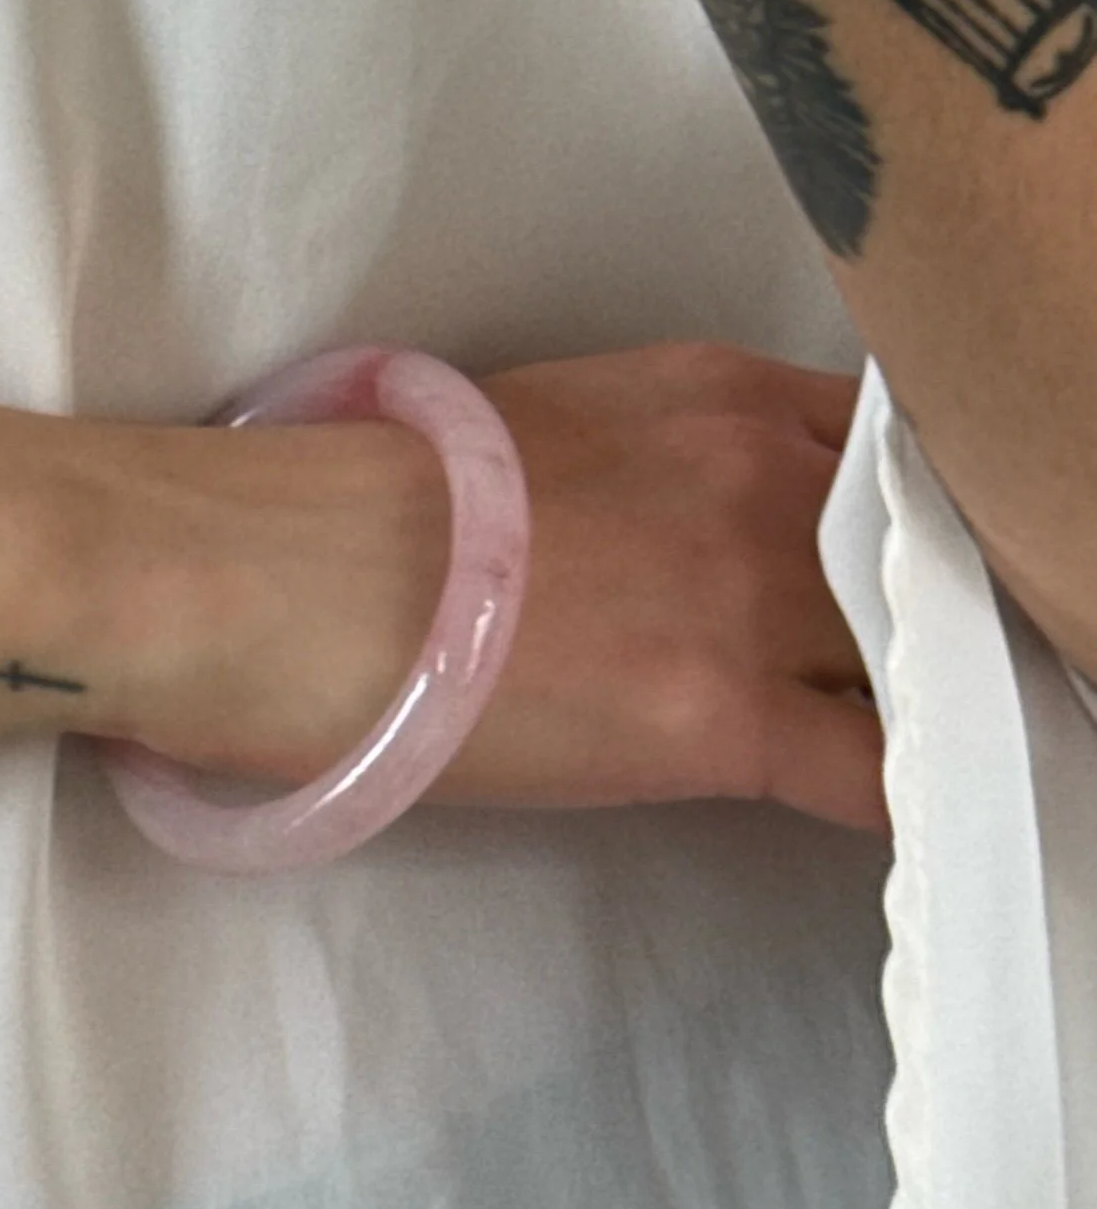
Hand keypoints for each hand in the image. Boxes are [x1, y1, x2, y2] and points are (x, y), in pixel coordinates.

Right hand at [140, 340, 887, 836]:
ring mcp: (754, 594)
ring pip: (920, 661)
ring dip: (920, 706)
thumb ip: (648, 465)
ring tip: (900, 750)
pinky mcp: (722, 716)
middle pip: (922, 557)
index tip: (896, 580)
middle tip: (907, 676)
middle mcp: (765, 475)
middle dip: (927, 617)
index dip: (903, 530)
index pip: (890, 454)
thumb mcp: (542, 428)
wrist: (280, 575)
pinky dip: (899, 798)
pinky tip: (887, 817)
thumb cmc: (362, 502)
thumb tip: (662, 540)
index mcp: (717, 391)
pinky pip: (876, 773)